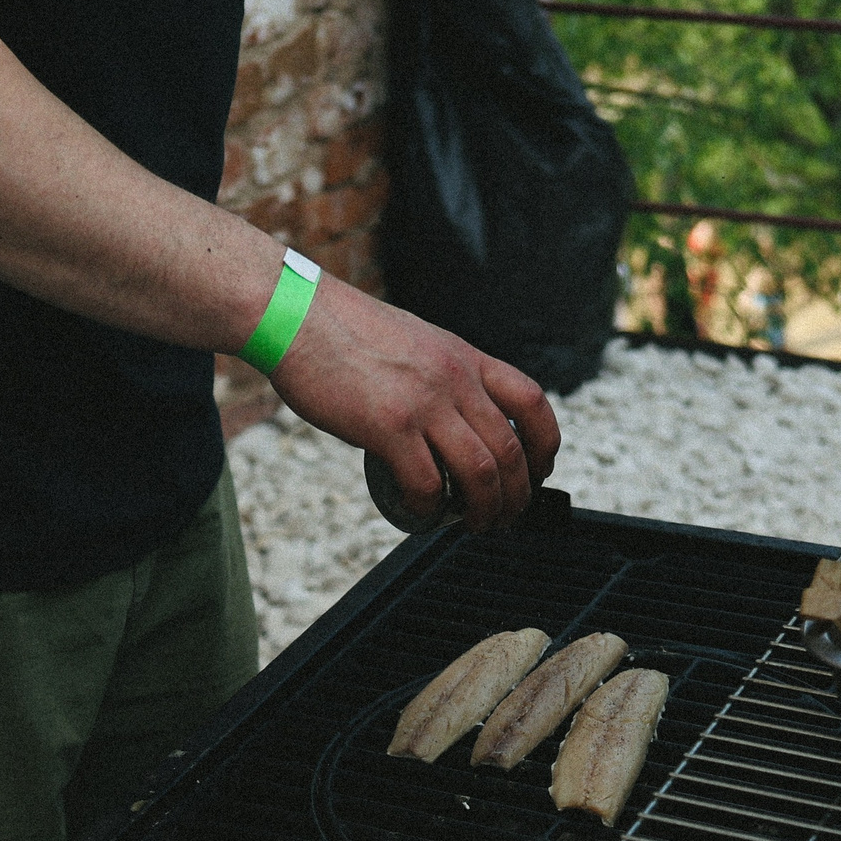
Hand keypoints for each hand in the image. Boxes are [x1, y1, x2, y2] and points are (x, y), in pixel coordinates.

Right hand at [269, 277, 559, 532]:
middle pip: (511, 449)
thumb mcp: (415, 341)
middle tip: (505, 517)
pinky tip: (419, 511)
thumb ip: (440, 374)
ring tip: (475, 525)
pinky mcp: (388, 426)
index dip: (545, 444)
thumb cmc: (342, 331)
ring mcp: (424, 403)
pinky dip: (430, 508)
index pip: (532, 401)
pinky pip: (427, 484)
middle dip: (517, 495)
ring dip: (485, 510)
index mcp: (464, 358)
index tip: (538, 471)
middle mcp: (454, 379)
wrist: (295, 315)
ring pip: (481, 473)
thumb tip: (451, 416)